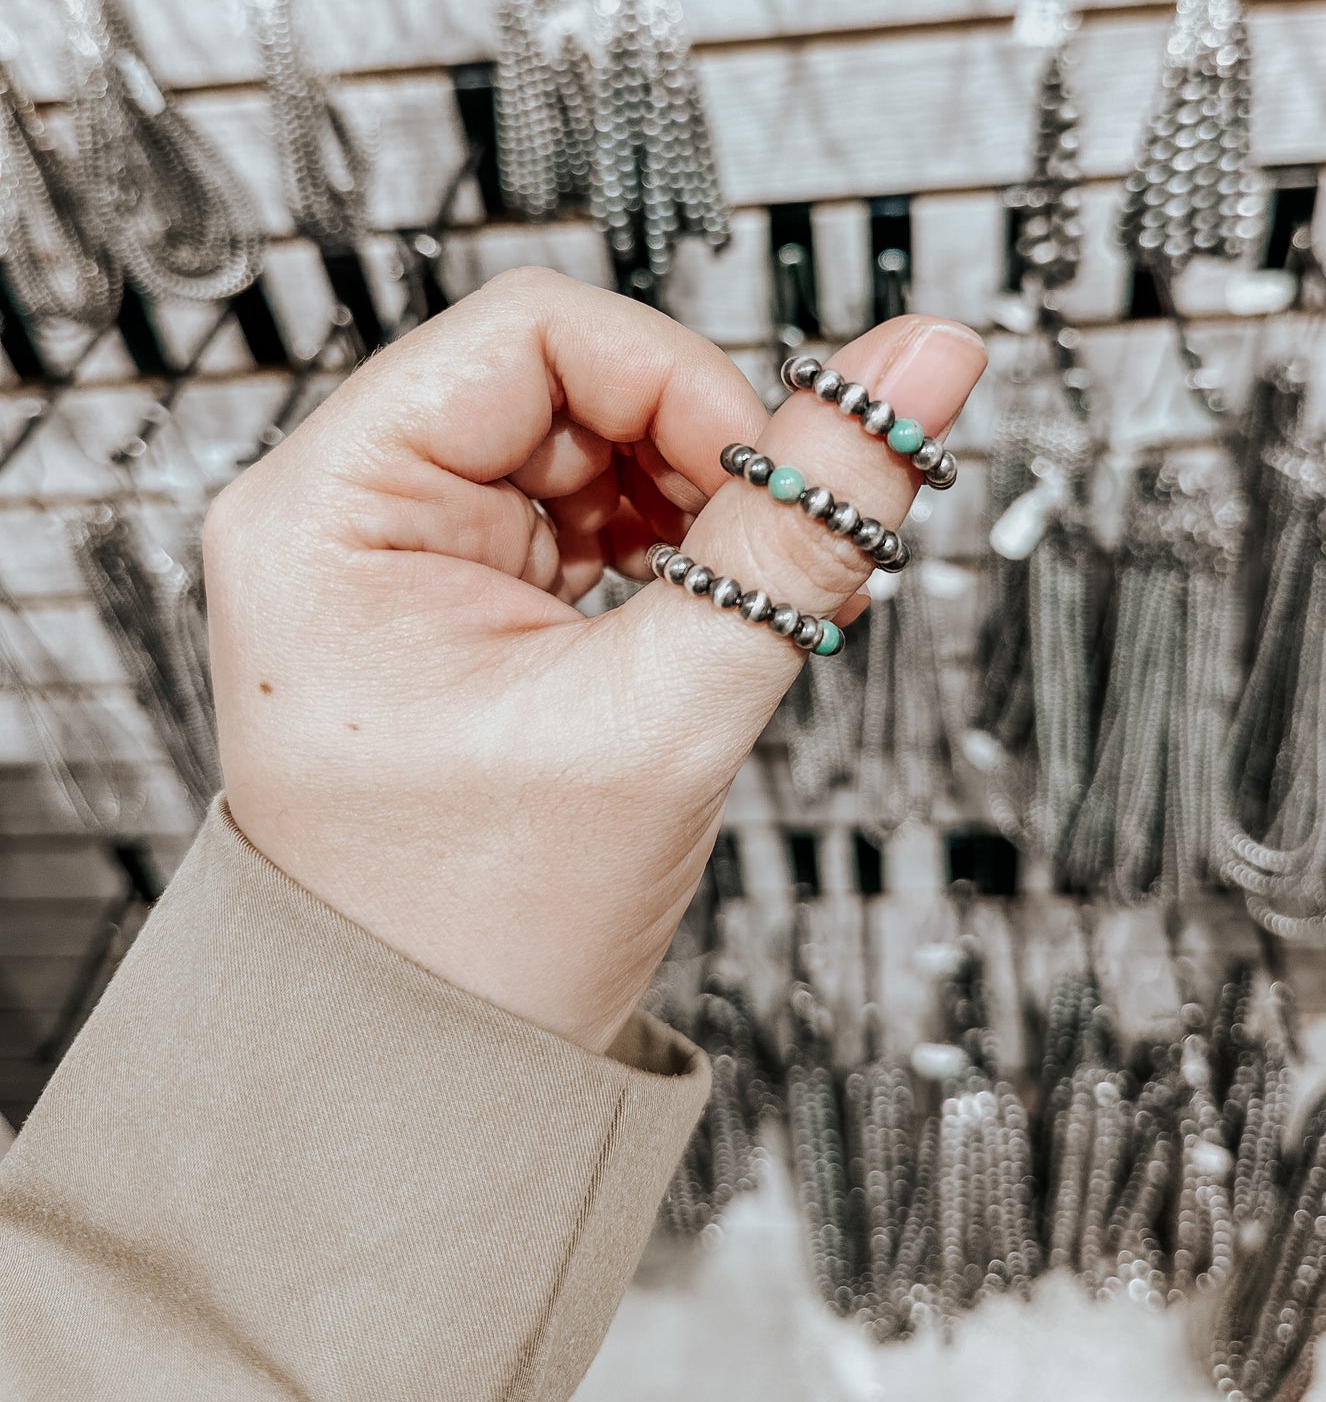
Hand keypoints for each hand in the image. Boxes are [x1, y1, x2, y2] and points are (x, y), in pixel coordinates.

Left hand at [204, 269, 985, 1052]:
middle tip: (758, 565)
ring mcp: (390, 551)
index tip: (763, 483)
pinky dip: (660, 547)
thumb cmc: (488, 932)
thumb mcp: (668, 709)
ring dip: (682, 507)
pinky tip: (677, 626)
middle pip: (564, 376)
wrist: (433, 1073)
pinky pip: (577, 505)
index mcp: (326, 512)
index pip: (535, 328)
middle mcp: (339, 510)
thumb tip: (923, 359)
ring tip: (707, 622)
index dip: (680, 382)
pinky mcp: (446, 591)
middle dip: (688, 457)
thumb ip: (805, 524)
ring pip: (585, 437)